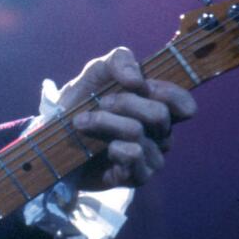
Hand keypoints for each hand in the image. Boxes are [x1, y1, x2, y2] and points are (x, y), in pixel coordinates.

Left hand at [56, 47, 196, 191]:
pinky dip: (114, 147)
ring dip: (105, 122)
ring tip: (81, 122)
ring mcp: (150, 157)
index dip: (167, 93)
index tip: (138, 86)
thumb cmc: (83, 101)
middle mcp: (159, 134)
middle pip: (159, 115)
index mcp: (157, 108)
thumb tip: (137, 79)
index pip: (184, 104)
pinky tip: (102, 147)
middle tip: (99, 102)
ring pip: (138, 134)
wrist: (54, 134)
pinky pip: (133, 157)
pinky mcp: (134, 177)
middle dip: (124, 103)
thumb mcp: (97, 72)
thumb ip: (119, 61)